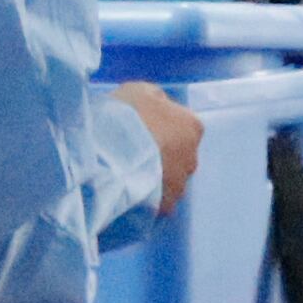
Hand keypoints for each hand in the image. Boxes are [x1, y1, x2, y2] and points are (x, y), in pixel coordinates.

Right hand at [114, 83, 203, 214]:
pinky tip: (122, 194)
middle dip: (158, 156)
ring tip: (122, 177)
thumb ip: (153, 99)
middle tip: (129, 155)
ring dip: (150, 179)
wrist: (109, 159)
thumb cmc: (125, 119)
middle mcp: (192, 158)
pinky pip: (153, 203)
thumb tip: (157, 106)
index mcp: (191, 127)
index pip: (181, 127)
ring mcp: (179, 186)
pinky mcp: (164, 210)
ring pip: (166, 182)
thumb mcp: (138, 92)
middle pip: (177, 156)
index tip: (137, 131)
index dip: (159, 129)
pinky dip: (142, 200)